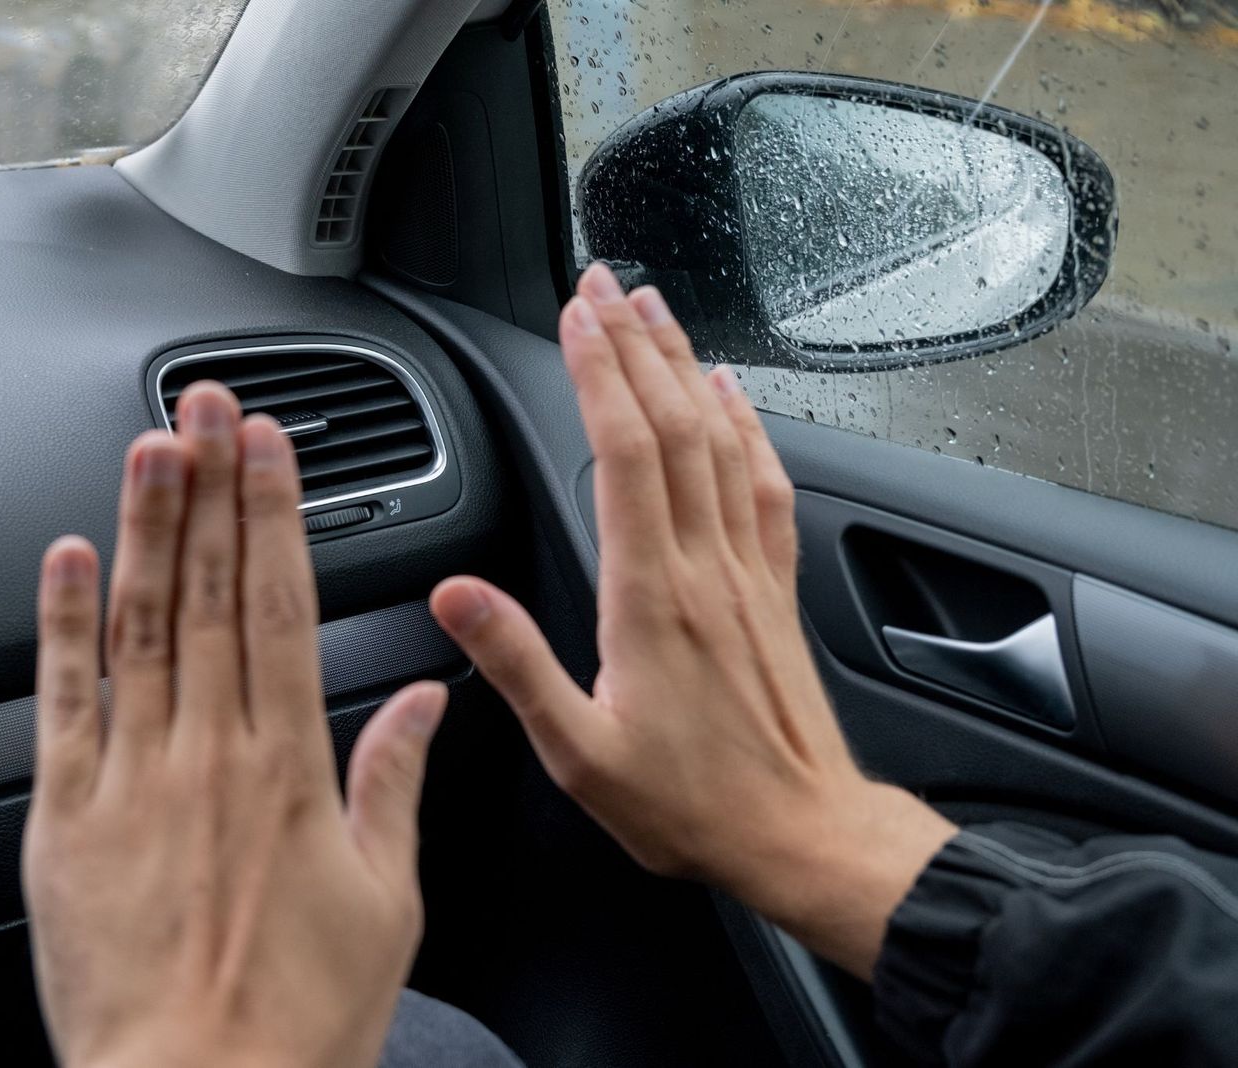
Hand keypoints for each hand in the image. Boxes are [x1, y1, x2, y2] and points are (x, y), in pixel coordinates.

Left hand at [22, 384, 446, 1067]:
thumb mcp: (387, 902)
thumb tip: (422, 698)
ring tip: (149, 444)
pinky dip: (61, 624)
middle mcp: (208, 755)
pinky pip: (59, 702)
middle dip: (211, 487)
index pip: (282, 605)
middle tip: (208, 405)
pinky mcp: (64, 820)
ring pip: (138, 625)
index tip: (270, 446)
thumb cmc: (294, 1016)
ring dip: (145, 527)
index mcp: (289, 768)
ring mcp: (130, 781)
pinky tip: (68, 557)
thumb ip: (395, 782)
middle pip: (210, 592)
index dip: (274, 514)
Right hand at [429, 264, 954, 977]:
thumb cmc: (691, 803)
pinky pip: (763, 485)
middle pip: (673, 425)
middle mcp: (706, 566)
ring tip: (657, 311)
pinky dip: (747, 428)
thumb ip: (517, 664)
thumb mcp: (579, 751)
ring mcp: (746, 571)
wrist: (801, 832)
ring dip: (686, 367)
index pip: (624, 454)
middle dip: (636, 344)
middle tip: (606, 284)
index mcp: (652, 596)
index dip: (599, 375)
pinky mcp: (773, 588)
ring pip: (719, 440)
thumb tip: (456, 597)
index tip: (576, 318)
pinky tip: (734, 397)